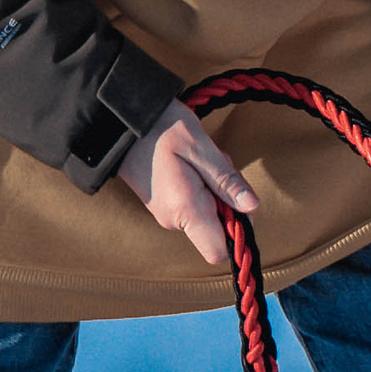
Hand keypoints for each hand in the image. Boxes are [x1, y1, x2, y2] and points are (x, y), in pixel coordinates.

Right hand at [118, 101, 258, 261]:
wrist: (118, 120)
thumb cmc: (161, 129)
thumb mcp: (201, 149)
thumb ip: (226, 181)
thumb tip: (251, 207)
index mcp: (185, 210)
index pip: (219, 251)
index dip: (238, 232)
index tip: (240, 203)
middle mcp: (174, 220)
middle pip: (218, 228)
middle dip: (227, 198)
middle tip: (215, 165)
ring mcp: (167, 213)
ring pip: (208, 212)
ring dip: (215, 187)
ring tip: (199, 158)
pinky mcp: (165, 205)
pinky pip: (195, 204)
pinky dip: (202, 185)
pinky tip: (191, 161)